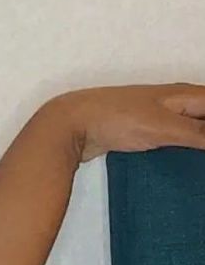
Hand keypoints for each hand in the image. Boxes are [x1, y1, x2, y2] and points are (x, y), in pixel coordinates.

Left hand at [59, 83, 204, 163]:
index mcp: (185, 95)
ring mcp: (160, 117)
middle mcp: (176, 102)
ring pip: (194, 130)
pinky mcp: (145, 133)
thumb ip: (201, 135)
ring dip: (201, 143)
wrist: (73, 125)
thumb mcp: (165, 128)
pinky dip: (187, 152)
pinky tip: (189, 169)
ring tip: (200, 167)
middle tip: (204, 160)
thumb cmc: (119, 119)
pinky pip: (176, 141)